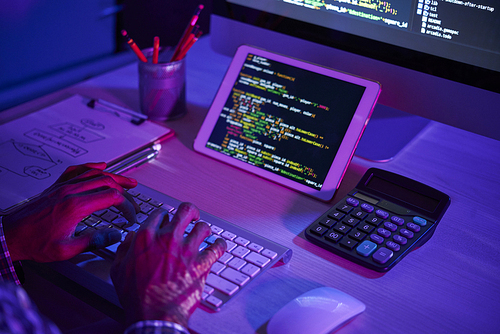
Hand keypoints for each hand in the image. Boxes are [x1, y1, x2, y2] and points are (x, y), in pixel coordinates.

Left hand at [2, 162, 139, 261]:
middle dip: (125, 191)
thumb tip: (115, 235)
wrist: (10, 236)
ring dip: (114, 176)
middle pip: (107, 182)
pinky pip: (77, 170)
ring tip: (127, 182)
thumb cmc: (34, 243)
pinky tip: (99, 166)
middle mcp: (71, 192)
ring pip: (95, 174)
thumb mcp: (67, 250)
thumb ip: (94, 241)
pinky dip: (91, 167)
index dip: (127, 205)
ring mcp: (63, 187)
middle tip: (133, 201)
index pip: (112, 198)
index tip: (130, 215)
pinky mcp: (56, 186)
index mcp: (76, 206)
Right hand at [110, 203, 225, 327]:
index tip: (168, 221)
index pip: (160, 214)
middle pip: (186, 211)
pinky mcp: (201, 264)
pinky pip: (217, 247)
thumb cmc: (136, 296)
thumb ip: (124, 248)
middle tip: (192, 217)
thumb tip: (131, 237)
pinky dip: (220, 245)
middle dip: (191, 212)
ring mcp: (187, 250)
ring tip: (204, 233)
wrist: (153, 315)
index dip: (165, 216)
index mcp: (147, 237)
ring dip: (204, 229)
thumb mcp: (119, 270)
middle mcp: (168, 239)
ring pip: (203, 227)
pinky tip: (219, 245)